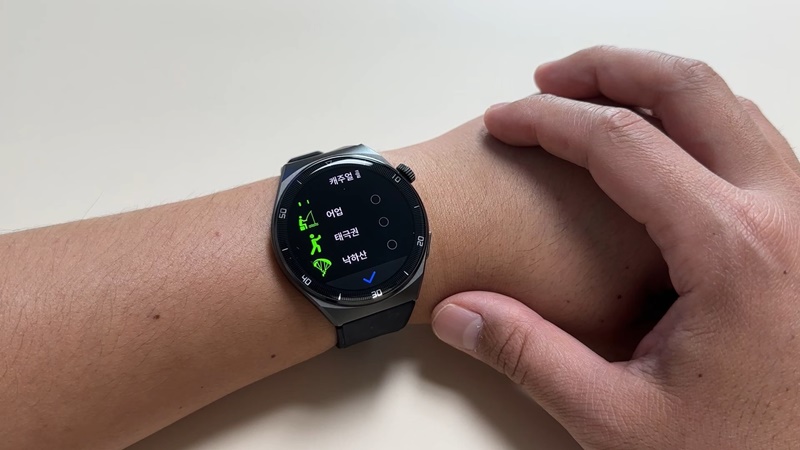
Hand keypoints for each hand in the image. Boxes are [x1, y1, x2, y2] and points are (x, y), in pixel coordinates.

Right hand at [431, 46, 799, 448]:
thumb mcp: (617, 419)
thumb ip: (529, 357)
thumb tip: (457, 314)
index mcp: (731, 249)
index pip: (621, 143)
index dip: (548, 121)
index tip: (504, 120)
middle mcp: (782, 212)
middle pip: (689, 88)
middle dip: (607, 67)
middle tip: (548, 80)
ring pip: (726, 103)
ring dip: (652, 85)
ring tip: (591, 99)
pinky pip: (748, 137)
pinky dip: (692, 118)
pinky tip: (656, 146)